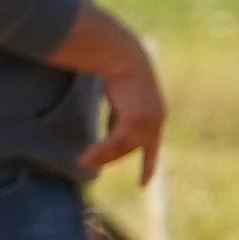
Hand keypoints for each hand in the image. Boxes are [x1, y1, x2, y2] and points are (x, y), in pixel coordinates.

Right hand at [73, 24, 168, 181]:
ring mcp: (149, 119)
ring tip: (82, 160)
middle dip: (111, 157)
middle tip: (86, 161)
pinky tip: (85, 157)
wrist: (122, 56)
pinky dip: (101, 150)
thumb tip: (111, 132)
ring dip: (102, 155)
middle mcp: (156, 119)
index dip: (148, 164)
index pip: (152, 145)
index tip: (144, 184)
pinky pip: (117, 141)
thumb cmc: (119, 73)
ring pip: (123, 147)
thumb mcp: (121, 98)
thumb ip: (119, 116)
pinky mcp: (137, 118)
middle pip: (133, 148)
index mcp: (155, 115)